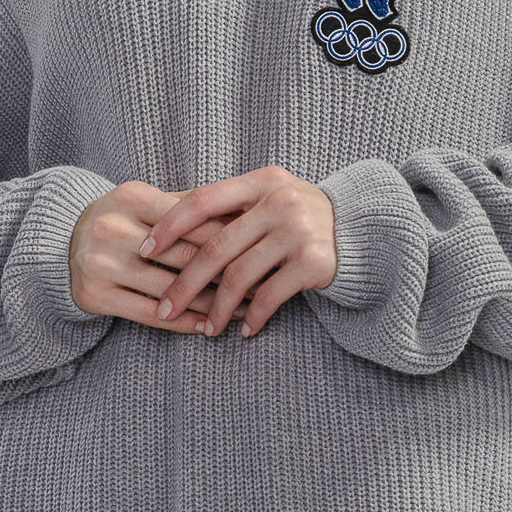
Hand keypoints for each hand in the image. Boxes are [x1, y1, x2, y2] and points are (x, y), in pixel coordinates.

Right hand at [69, 181, 261, 330]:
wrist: (60, 245)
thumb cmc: (120, 221)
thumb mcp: (146, 203)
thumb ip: (189, 208)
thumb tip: (246, 213)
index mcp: (132, 198)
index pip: (193, 221)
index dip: (232, 238)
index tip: (262, 251)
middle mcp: (112, 228)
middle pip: (184, 256)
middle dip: (228, 273)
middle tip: (262, 285)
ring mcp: (100, 264)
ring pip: (169, 289)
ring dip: (211, 304)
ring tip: (242, 310)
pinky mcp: (93, 296)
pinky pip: (148, 314)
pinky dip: (182, 322)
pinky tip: (206, 326)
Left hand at [135, 165, 336, 339]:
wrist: (366, 231)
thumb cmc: (303, 217)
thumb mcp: (271, 196)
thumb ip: (231, 206)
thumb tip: (167, 223)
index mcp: (261, 181)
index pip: (202, 200)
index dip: (169, 226)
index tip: (144, 251)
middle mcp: (280, 201)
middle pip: (216, 247)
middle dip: (185, 283)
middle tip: (164, 309)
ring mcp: (298, 231)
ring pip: (239, 277)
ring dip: (217, 309)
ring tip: (208, 329)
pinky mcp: (315, 262)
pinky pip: (270, 296)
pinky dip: (253, 317)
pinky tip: (244, 329)